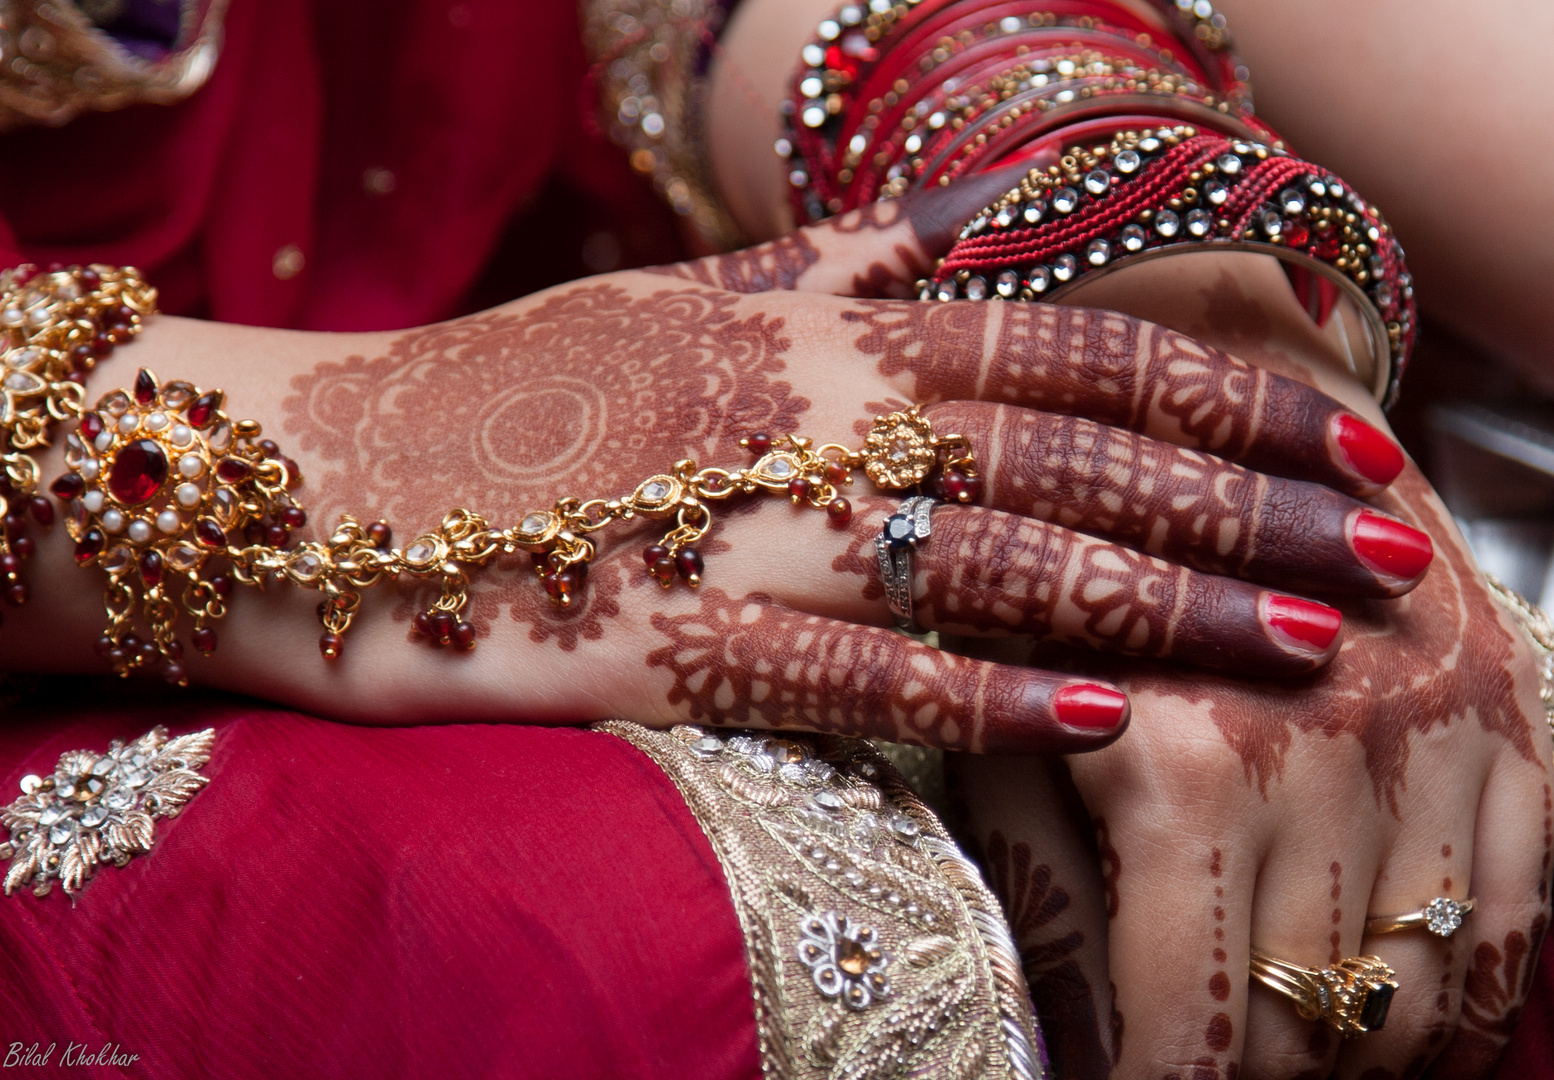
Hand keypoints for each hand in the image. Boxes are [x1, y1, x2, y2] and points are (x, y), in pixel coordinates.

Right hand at [7, 208, 1417, 756]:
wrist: (298, 473)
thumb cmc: (493, 390)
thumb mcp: (670, 297)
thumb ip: (820, 271)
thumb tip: (939, 238)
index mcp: (808, 324)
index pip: (1063, 345)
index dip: (1216, 394)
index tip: (1339, 441)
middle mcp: (801, 410)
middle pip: (1067, 449)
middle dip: (1242, 506)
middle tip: (1379, 557)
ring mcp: (740, 528)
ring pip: (996, 558)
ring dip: (1160, 605)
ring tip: (1296, 649)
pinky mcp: (665, 644)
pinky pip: (848, 675)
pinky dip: (975, 699)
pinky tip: (1091, 727)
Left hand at [954, 254, 1551, 1078]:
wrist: (1210, 383)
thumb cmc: (1067, 556)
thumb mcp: (1003, 713)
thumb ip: (1041, 885)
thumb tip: (1068, 1044)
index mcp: (1184, 761)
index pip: (1191, 1026)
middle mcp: (1330, 749)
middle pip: (1317, 1026)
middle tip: (1192, 1079)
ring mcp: (1442, 730)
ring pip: (1435, 986)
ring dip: (1369, 1061)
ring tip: (1297, 1071)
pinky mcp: (1516, 707)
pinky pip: (1533, 909)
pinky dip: (1482, 999)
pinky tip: (1423, 1038)